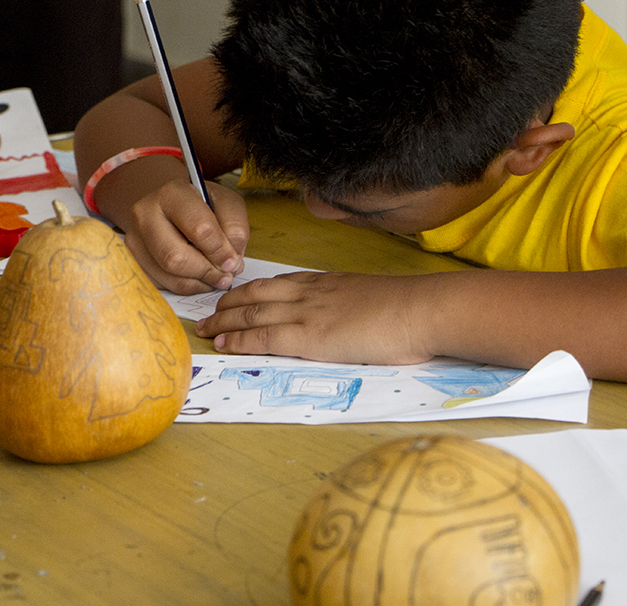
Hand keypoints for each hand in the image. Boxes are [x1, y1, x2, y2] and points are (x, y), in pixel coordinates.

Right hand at [122, 178, 249, 294]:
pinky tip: (198, 276)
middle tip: (225, 274)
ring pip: (169, 276)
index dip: (220, 251)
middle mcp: (145, 215)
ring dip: (199, 282)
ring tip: (215, 275)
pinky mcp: (133, 261)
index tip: (232, 261)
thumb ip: (235, 226)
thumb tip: (231, 260)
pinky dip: (187, 286)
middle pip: (176, 258)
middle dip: (207, 271)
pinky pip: (162, 285)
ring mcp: (134, 240)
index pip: (199, 229)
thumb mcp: (226, 202)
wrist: (172, 206)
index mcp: (172, 194)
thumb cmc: (201, 204)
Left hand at [195, 271, 435, 364]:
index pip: (277, 283)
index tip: (234, 298)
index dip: (251, 292)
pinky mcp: (310, 337)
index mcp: (325, 282)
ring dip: (223, 321)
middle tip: (208, 313)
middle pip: (256, 294)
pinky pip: (263, 336)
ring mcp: (307, 313)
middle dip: (228, 304)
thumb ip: (350, 306)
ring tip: (205, 329)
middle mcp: (309, 293)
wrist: (421, 310)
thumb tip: (349, 319)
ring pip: (252, 313)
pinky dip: (238, 340)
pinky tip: (222, 344)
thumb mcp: (370, 298)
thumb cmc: (408, 309)